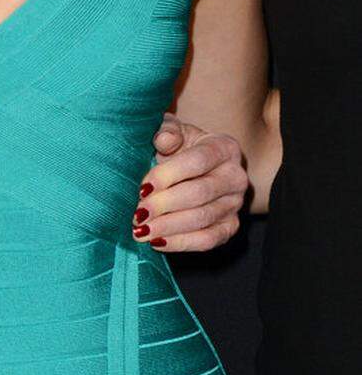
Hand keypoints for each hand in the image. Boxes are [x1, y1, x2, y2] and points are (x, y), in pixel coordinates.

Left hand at [131, 114, 248, 252]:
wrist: (194, 166)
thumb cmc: (178, 145)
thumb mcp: (172, 131)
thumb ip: (167, 131)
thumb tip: (163, 140)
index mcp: (223, 147)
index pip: (198, 161)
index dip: (168, 175)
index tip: (142, 188)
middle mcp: (236, 176)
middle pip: (200, 193)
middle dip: (164, 206)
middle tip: (137, 214)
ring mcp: (235, 204)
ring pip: (203, 219)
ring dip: (168, 227)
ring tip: (141, 231)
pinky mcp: (230, 226)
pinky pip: (208, 240)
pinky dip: (181, 243)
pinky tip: (156, 242)